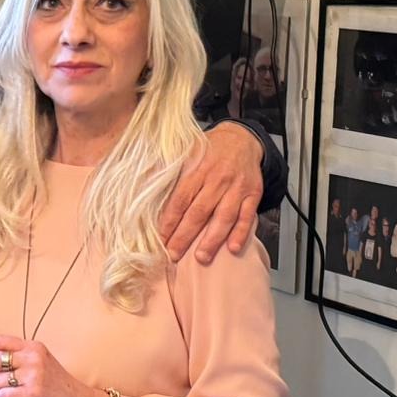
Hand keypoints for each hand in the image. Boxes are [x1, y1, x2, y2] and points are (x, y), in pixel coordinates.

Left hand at [158, 122, 263, 263]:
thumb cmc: (209, 150)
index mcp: (197, 170)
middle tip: (174, 255)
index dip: (169, 221)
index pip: (180, 200)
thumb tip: (143, 185)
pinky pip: (247, 216)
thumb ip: (169, 171)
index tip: (160, 240)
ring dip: (212, 239)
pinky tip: (232, 248)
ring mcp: (236, 188)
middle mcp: (217, 179)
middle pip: (199, 212)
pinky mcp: (253, 194)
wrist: (242, 138)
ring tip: (201, 258)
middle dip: (185, 236)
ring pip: (224, 217)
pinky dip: (241, 233)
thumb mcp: (187, 153)